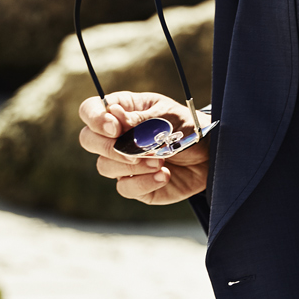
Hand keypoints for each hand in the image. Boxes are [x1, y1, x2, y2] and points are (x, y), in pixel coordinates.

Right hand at [77, 90, 209, 207]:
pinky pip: (124, 188)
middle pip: (88, 140)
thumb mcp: (166, 117)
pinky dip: (143, 182)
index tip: (115, 128)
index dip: (95, 119)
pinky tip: (164, 174)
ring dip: (133, 165)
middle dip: (109, 147)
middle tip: (137, 151)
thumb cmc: (187, 128)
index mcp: (122, 111)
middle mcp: (116, 137)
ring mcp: (123, 163)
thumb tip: (112, 113)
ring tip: (161, 160)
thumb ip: (138, 120)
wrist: (210, 154)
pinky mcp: (135, 185)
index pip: (90, 110)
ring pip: (104, 166)